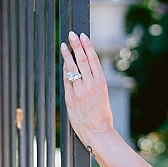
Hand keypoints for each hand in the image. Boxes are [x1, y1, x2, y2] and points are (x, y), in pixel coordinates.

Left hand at [60, 31, 115, 149]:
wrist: (97, 132)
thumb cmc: (102, 116)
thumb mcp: (103, 95)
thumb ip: (95, 82)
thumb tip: (86, 70)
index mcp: (101, 83)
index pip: (93, 60)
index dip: (88, 46)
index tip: (83, 36)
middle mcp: (90, 85)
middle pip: (83, 60)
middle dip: (77, 45)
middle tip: (72, 34)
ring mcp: (79, 91)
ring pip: (73, 69)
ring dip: (68, 55)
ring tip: (64, 45)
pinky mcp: (70, 98)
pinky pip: (66, 81)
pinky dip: (65, 70)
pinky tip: (64, 62)